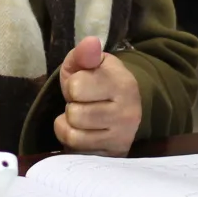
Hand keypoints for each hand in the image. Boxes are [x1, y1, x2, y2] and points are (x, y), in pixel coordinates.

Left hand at [54, 35, 141, 154]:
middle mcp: (127, 111)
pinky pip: (77, 151)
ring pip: (73, 135)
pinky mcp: (113, 154)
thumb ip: (84, 54)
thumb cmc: (100, 83)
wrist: (125, 108)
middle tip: (83, 103)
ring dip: (69, 125)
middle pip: (74, 114)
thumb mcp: (91, 65)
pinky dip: (72, 141)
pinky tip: (83, 132)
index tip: (83, 85)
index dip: (73, 85)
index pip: (76, 87)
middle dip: (72, 106)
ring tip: (81, 117)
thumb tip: (90, 42)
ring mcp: (122, 136)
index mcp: (122, 83)